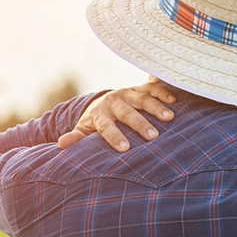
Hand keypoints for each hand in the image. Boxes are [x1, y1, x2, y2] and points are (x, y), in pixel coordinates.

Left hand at [58, 80, 176, 151]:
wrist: (104, 102)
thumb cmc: (97, 122)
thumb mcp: (85, 129)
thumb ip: (76, 137)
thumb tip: (62, 144)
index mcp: (99, 113)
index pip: (106, 126)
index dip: (115, 136)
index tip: (125, 148)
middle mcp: (114, 101)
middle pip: (127, 112)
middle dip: (140, 123)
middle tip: (153, 136)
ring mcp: (127, 93)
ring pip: (142, 98)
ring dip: (156, 107)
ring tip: (169, 118)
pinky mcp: (139, 88)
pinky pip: (152, 88)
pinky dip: (162, 93)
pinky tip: (174, 101)